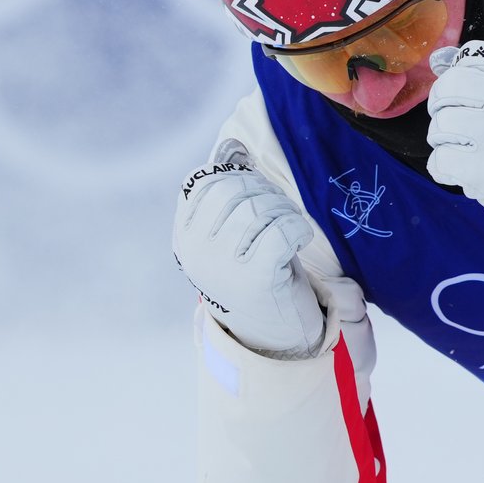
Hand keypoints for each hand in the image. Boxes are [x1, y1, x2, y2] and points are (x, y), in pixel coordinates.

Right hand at [172, 160, 325, 358]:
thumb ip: (226, 190)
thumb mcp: (229, 233)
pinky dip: (297, 228)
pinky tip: (298, 240)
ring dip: (284, 212)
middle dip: (266, 193)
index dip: (239, 177)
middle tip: (279, 214)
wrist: (271, 337)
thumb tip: (231, 145)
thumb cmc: (253, 274)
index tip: (257, 195)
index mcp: (185, 235)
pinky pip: (283, 229)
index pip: (208, 181)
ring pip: (261, 207)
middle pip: (236, 191)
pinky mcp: (257, 278)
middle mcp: (197, 250)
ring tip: (288, 229)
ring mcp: (224, 266)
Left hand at [426, 41, 483, 240]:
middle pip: (449, 87)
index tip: (467, 92)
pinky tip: (460, 169)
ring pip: (441, 124)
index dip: (459, 74)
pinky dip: (443, 167)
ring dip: (442, 138)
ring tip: (462, 147)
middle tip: (453, 119)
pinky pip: (440, 159)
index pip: (471, 56)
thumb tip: (445, 68)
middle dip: (442, 104)